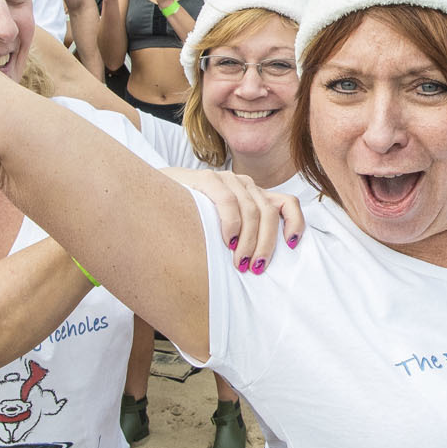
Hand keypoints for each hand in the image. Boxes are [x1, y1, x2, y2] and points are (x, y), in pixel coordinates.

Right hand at [161, 168, 305, 272]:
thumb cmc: (188, 222)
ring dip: (249, 241)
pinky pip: (229, 202)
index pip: (287, 204)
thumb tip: (259, 268)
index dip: (295, 223)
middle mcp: (244, 185)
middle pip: (270, 214)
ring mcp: (226, 180)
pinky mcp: (207, 179)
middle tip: (254, 268)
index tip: (292, 246)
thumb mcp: (222, 231)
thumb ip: (242, 239)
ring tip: (239, 262)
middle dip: (266, 244)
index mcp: (253, 196)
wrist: (150, 199)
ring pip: (252, 210)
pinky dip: (232, 224)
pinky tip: (226, 241)